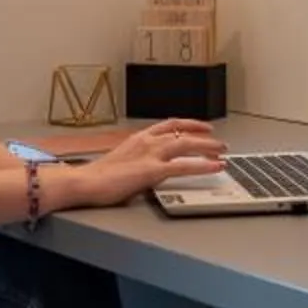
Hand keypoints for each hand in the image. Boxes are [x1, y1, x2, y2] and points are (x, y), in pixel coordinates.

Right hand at [55, 121, 224, 208]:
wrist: (85, 182)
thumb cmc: (97, 177)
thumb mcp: (121, 161)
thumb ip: (136, 159)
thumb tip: (145, 166)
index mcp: (138, 138)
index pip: (169, 125)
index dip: (188, 124)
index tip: (201, 127)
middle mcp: (147, 141)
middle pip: (182, 132)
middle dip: (204, 136)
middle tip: (219, 141)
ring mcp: (150, 154)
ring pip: (187, 144)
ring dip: (208, 147)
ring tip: (222, 151)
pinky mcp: (153, 170)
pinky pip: (185, 166)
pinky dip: (203, 166)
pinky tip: (215, 167)